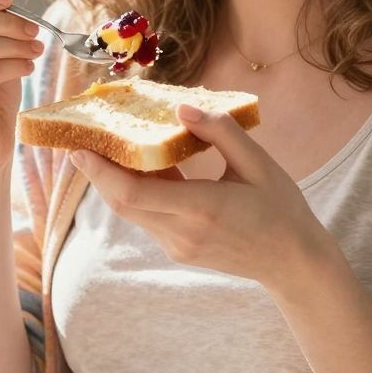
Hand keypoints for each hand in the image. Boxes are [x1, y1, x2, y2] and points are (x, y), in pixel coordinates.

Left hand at [71, 104, 334, 296]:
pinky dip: (139, 194)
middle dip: (97, 174)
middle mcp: (184, 231)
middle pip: (122, 204)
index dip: (100, 172)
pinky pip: (149, 219)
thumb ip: (220, 133)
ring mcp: (179, 246)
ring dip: (117, 183)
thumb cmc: (281, 208)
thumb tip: (181, 110)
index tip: (78, 149)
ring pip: (132, 212)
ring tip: (108, 150)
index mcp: (204, 207)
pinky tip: (145, 170)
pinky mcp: (179, 251)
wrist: (292, 262)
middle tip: (81, 143)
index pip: (134, 193)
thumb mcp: (259, 164)